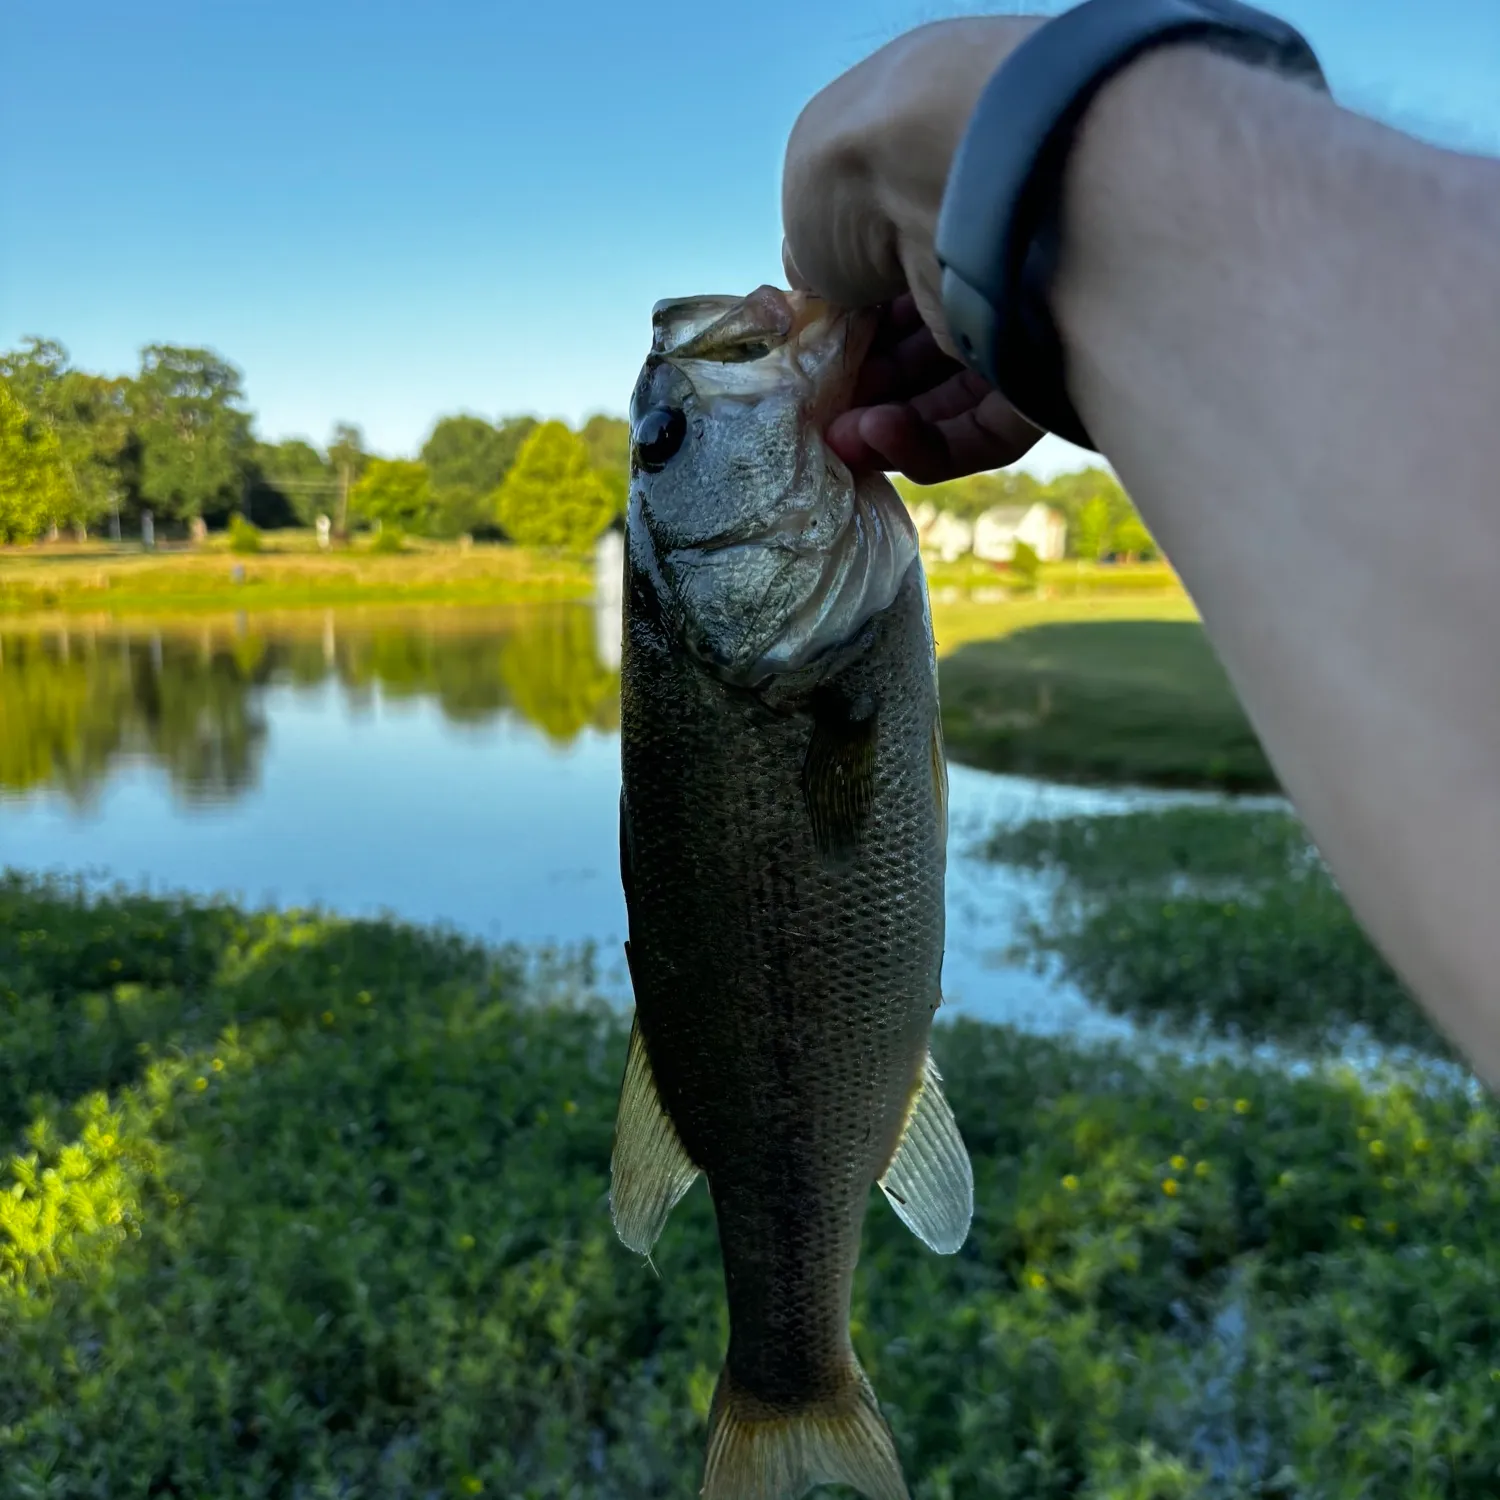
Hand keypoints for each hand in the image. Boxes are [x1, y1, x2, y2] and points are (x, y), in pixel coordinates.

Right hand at [782, 16, 1045, 481]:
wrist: (950, 172)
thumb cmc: (865, 166)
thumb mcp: (806, 202)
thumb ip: (814, 259)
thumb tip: (821, 293)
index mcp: (936, 195)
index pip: (891, 280)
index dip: (844, 327)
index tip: (808, 360)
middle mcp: (987, 249)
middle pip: (920, 343)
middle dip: (862, 387)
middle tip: (818, 414)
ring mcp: (1024, 311)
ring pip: (951, 395)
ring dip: (884, 426)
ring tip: (837, 436)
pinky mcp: (1053, 373)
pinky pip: (988, 430)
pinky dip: (928, 445)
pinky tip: (875, 435)